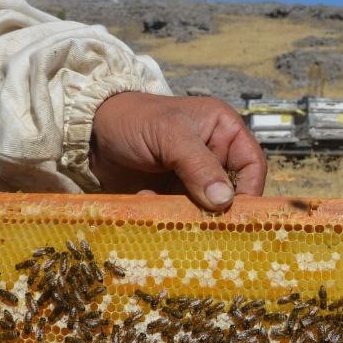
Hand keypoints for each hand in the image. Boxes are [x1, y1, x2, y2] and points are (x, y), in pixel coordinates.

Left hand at [89, 92, 266, 211]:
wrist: (90, 131)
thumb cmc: (134, 119)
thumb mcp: (171, 135)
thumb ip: (199, 165)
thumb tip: (224, 200)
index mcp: (224, 132)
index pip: (252, 166)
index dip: (250, 191)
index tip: (236, 214)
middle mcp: (213, 156)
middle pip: (231, 193)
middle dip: (217, 210)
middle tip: (203, 223)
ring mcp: (193, 179)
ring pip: (206, 209)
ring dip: (188, 214)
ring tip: (168, 209)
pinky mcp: (172, 195)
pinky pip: (181, 215)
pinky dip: (168, 215)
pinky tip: (147, 200)